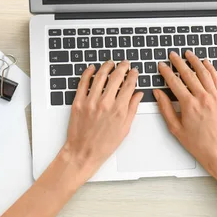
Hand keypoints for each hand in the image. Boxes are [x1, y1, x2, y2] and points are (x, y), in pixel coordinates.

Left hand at [61, 60, 142, 182]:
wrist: (83, 153)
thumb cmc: (104, 145)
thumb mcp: (124, 129)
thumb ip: (132, 109)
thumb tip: (138, 94)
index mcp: (119, 110)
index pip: (129, 85)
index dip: (133, 75)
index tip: (134, 71)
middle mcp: (105, 103)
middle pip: (116, 77)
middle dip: (122, 67)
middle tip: (125, 63)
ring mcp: (90, 101)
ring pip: (100, 76)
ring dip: (107, 66)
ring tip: (110, 63)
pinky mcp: (78, 102)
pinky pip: (83, 82)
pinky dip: (88, 73)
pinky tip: (92, 68)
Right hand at [153, 51, 216, 177]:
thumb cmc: (198, 143)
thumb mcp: (175, 128)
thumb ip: (165, 108)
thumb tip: (158, 93)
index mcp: (189, 105)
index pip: (175, 82)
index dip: (166, 72)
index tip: (162, 66)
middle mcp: (203, 98)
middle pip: (189, 74)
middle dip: (179, 62)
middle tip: (173, 55)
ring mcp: (215, 97)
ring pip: (204, 73)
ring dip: (195, 61)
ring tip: (188, 54)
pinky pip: (216, 79)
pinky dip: (211, 69)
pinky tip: (206, 63)